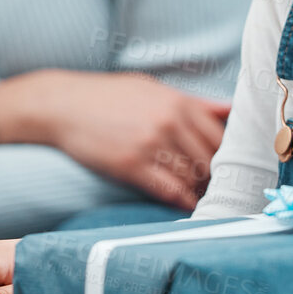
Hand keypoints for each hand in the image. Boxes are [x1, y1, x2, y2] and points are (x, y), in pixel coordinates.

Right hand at [0, 70, 231, 207]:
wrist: (62, 104)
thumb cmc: (109, 96)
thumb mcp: (153, 89)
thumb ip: (193, 102)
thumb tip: (230, 110)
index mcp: (178, 102)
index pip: (220, 136)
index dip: (229, 157)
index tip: (229, 169)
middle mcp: (169, 122)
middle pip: (210, 159)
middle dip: (216, 177)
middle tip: (219, 190)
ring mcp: (150, 144)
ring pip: (191, 176)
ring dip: (200, 191)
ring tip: (204, 199)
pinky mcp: (131, 165)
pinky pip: (168, 189)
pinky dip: (182, 200)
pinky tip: (186, 205)